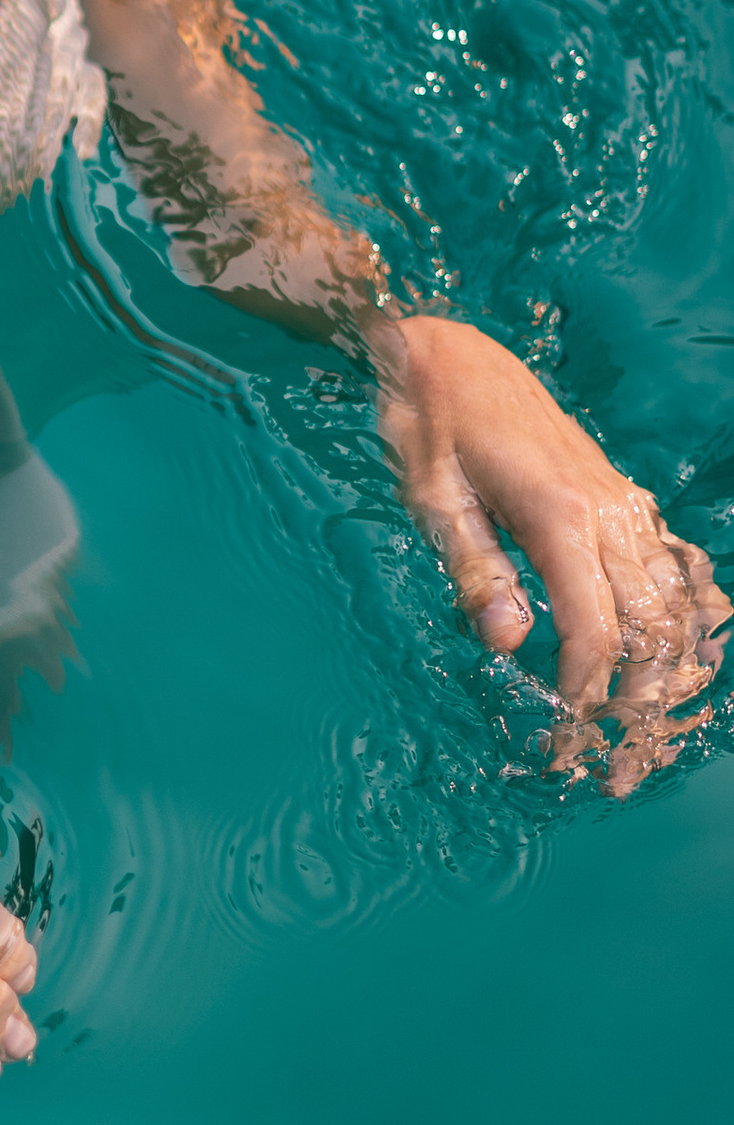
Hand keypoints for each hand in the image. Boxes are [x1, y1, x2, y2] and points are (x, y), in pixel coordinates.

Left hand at [371, 315, 727, 792]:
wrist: (449, 351)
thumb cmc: (429, 424)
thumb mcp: (431, 498)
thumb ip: (475, 570)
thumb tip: (507, 643)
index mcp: (561, 517)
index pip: (595, 632)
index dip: (587, 698)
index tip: (566, 748)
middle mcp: (610, 512)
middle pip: (652, 630)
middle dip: (640, 709)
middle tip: (617, 772)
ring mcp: (625, 503)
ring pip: (679, 604)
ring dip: (673, 675)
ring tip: (651, 736)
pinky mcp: (623, 497)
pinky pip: (680, 562)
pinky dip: (695, 616)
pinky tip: (690, 657)